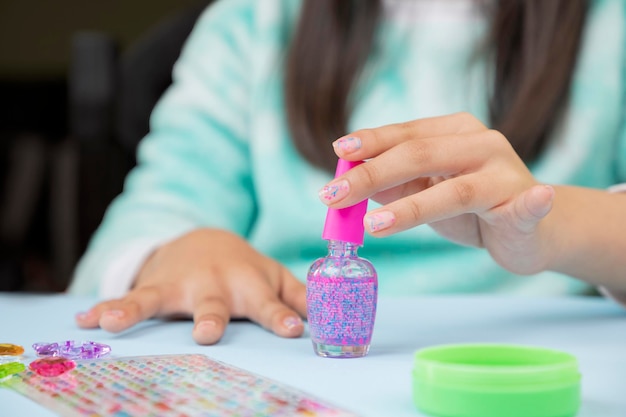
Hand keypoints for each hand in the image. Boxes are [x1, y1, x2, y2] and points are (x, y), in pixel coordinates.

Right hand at [75, 229, 306, 343]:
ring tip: (115, 321)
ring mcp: (181, 285)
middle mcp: (215, 284)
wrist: (204, 241)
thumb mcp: (273, 278)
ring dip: (139, 308)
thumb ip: (298, 297)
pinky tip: (85, 320)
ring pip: (161, 297)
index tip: (291, 330)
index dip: (279, 316)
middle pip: (214, 302)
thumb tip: (328, 316)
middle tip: (207, 332)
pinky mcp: (156, 287)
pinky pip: (130, 298)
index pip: (268, 304)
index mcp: (249, 285)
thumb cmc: (244, 269)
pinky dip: (109, 308)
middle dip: (211, 316)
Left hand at [319, 112, 556, 274]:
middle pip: (419, 155)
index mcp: (453, 132)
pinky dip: (532, 202)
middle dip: (372, 175)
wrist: (530, 229)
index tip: (338, 152)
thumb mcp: (423, 190)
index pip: (404, 134)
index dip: (370, 142)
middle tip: (333, 197)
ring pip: (454, 189)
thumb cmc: (470, 206)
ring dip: (411, 208)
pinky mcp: (527, 206)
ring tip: (373, 224)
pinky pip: (528, 204)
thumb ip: (391, 183)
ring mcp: (505, 173)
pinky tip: (537, 197)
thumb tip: (345, 181)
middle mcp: (480, 144)